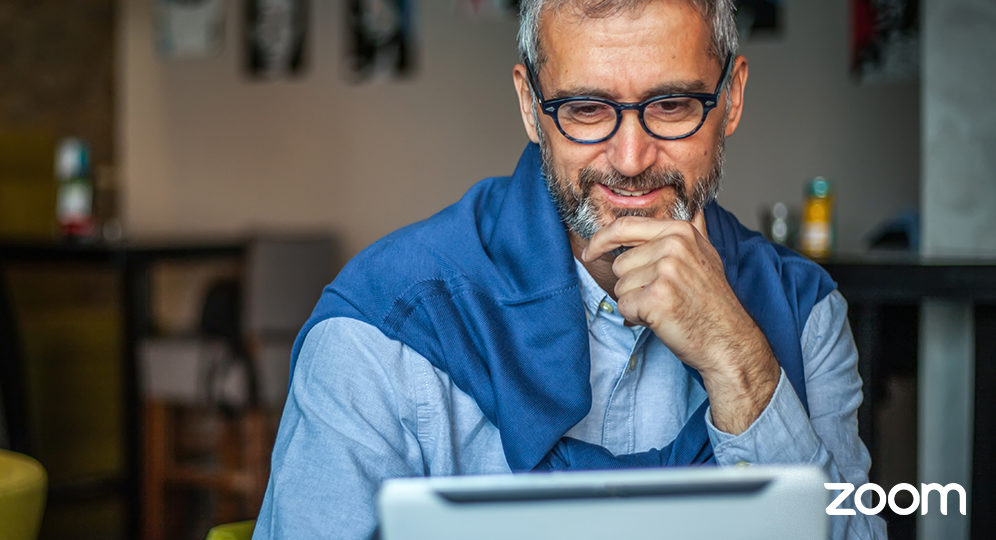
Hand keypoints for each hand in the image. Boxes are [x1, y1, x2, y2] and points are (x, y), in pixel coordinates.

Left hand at [582, 216, 779, 433]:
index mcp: (680, 231)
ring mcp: (666, 271)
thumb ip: (692, 231)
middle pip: (619, 263)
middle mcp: (673, 246)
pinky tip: (661, 319)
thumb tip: (694, 207)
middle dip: (633, 284)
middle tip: (664, 295)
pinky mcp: (657, 298)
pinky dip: (637, 317)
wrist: (728, 340)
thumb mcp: (706, 255)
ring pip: (620, 286)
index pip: (624, 226)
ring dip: (636, 302)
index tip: (589, 252)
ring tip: (666, 306)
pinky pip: (624, 306)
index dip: (600, 240)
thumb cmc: (711, 302)